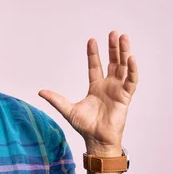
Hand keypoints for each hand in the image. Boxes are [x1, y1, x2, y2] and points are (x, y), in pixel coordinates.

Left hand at [39, 31, 137, 154]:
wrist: (97, 140)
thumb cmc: (85, 127)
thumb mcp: (68, 110)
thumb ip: (56, 99)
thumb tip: (40, 91)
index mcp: (96, 87)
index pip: (95, 66)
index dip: (94, 53)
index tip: (92, 39)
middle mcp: (108, 86)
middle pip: (113, 62)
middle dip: (113, 48)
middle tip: (114, 33)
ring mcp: (118, 90)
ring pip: (123, 67)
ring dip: (124, 52)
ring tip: (124, 37)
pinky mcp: (125, 97)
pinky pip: (131, 81)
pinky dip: (132, 70)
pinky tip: (130, 58)